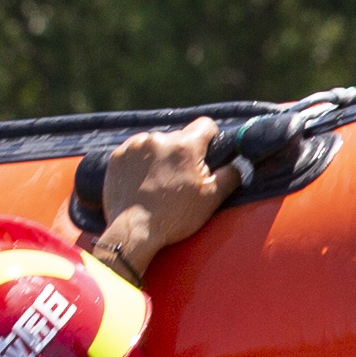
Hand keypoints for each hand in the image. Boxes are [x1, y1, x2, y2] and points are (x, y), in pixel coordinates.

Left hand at [81, 121, 230, 283]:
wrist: (134, 231)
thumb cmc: (175, 216)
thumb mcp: (212, 198)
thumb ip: (231, 174)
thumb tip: (237, 163)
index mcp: (185, 145)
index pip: (205, 125)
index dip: (210, 139)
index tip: (206, 155)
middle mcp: (159, 139)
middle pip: (178, 137)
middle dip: (182, 153)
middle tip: (180, 179)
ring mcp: (135, 146)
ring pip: (156, 144)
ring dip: (160, 157)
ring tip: (159, 182)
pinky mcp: (118, 156)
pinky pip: (135, 152)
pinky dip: (140, 163)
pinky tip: (142, 182)